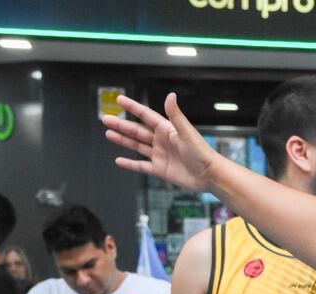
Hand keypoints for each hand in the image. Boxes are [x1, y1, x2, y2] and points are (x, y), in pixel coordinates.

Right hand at [103, 93, 217, 191]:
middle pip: (137, 130)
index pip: (146, 115)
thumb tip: (171, 95)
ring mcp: (160, 155)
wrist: (210, 175)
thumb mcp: (187, 132)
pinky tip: (119, 160)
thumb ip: (176, 115)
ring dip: (123, 140)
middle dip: (121, 124)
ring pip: (137, 146)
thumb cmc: (202, 153)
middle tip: (106, 118)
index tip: (119, 99)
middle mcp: (162, 141)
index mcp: (167, 130)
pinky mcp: (160, 169)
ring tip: (109, 133)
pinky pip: (141, 166)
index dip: (132, 107)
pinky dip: (130, 164)